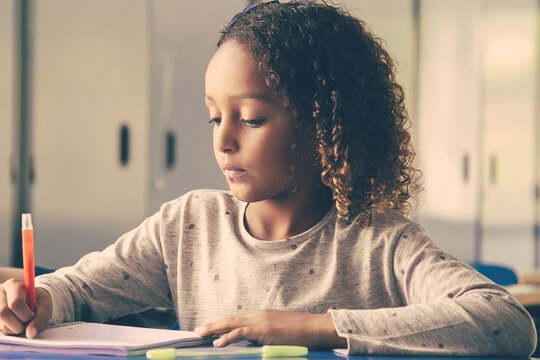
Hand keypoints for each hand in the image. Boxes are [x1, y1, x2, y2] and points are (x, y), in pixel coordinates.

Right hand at [0, 279, 51, 337]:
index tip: (34, 316)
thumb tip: (30, 334)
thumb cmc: (38, 301)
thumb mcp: (45, 305)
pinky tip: (15, 325)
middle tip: (29, 325)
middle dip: (19, 325)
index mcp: (14, 285)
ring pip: (0, 324)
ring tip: (23, 324)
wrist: (30, 300)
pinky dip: (9, 331)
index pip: (15, 303)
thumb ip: (41, 318)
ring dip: (14, 330)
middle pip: (3, 313)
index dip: (26, 315)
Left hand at [194, 309, 346, 348]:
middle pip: (230, 319)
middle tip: (197, 330)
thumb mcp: (280, 333)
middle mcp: (259, 315)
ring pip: (232, 323)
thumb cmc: (302, 333)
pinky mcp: (264, 330)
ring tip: (201, 334)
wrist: (316, 328)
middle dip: (212, 325)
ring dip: (214, 329)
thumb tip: (254, 344)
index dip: (222, 323)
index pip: (237, 319)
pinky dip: (228, 337)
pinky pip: (241, 332)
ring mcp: (261, 321)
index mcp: (262, 316)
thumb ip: (266, 336)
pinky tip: (218, 342)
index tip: (209, 328)